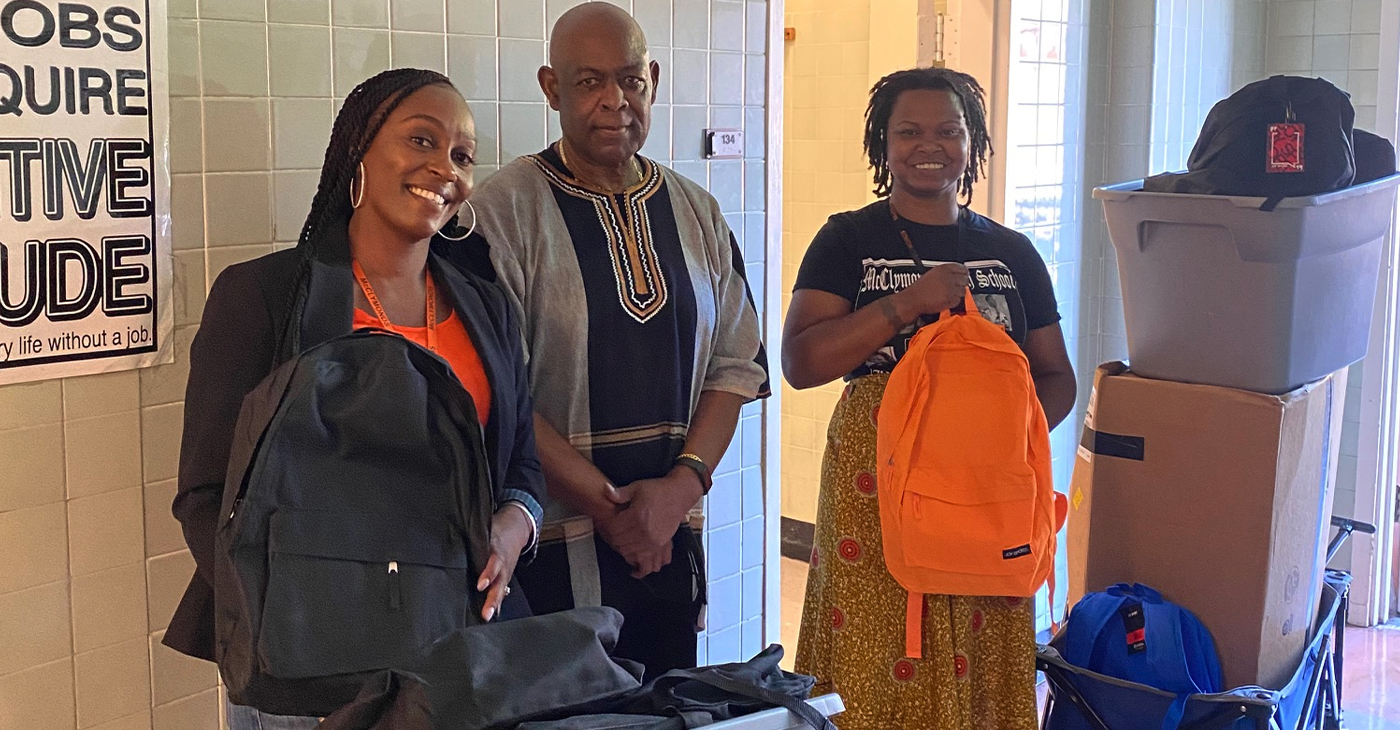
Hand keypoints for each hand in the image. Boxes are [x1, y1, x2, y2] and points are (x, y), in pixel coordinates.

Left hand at [476, 506, 531, 620]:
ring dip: (494, 604)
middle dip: (493, 599)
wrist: (516, 529)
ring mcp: (505, 573)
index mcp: (497, 551)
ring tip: (487, 617)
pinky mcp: (504, 578)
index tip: (480, 585)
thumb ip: (474, 540)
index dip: (488, 575)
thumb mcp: (486, 531)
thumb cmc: (496, 531)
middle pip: (499, 584)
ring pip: (500, 591)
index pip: (493, 564)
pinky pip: (500, 592)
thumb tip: (450, 546)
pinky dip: (496, 603)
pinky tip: (489, 615)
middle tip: (486, 613)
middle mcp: (503, 565)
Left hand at [598, 470, 702, 577]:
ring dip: (622, 548)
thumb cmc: (657, 490)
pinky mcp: (660, 545)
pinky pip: (645, 559)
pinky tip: (632, 562)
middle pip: (619, 542)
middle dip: (612, 538)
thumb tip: (604, 489)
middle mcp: (644, 531)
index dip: (606, 527)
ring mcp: (652, 540)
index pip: (614, 529)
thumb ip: (620, 493)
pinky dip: (637, 562)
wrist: (679, 495)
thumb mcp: (637, 487)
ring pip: (629, 552)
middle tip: (610, 533)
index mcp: (636, 516)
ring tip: (620, 542)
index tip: (605, 523)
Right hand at [896, 263, 968, 317]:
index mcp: (944, 269)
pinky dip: (953, 301)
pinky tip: (945, 300)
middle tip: (955, 287)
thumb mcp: (933, 274)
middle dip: (961, 284)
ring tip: (948, 294)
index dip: (963, 273)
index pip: (963, 268)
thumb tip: (959, 274)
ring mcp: (950, 289)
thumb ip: (946, 272)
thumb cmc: (921, 288)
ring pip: (963, 291)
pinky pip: (958, 300)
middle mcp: (949, 277)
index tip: (962, 276)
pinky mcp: (950, 299)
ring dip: (957, 294)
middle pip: (965, 280)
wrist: (914, 299)